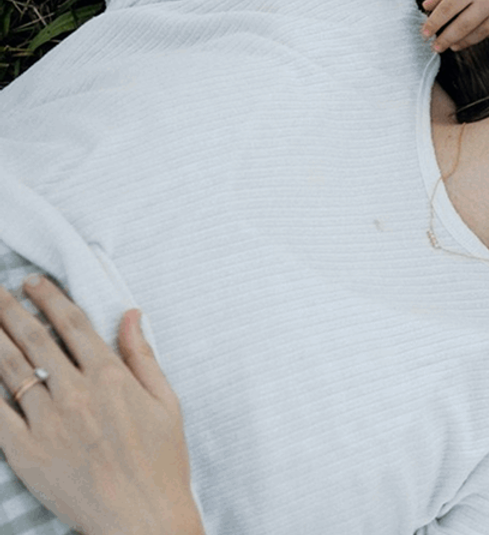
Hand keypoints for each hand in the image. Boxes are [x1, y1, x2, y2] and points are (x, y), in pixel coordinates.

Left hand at [0, 277, 201, 534]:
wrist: (140, 517)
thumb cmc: (161, 462)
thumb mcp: (167, 403)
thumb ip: (143, 356)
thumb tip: (130, 314)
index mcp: (111, 378)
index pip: (72, 326)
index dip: (50, 299)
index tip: (33, 283)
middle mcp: (76, 394)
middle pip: (34, 340)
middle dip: (11, 310)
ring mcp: (47, 422)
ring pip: (10, 370)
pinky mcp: (25, 451)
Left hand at [421, 0, 488, 51]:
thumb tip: (426, 6)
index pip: (447, 11)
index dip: (433, 24)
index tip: (424, 33)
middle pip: (462, 27)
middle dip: (446, 39)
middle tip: (436, 47)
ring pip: (481, 34)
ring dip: (464, 42)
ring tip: (453, 45)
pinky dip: (486, 35)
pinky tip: (477, 34)